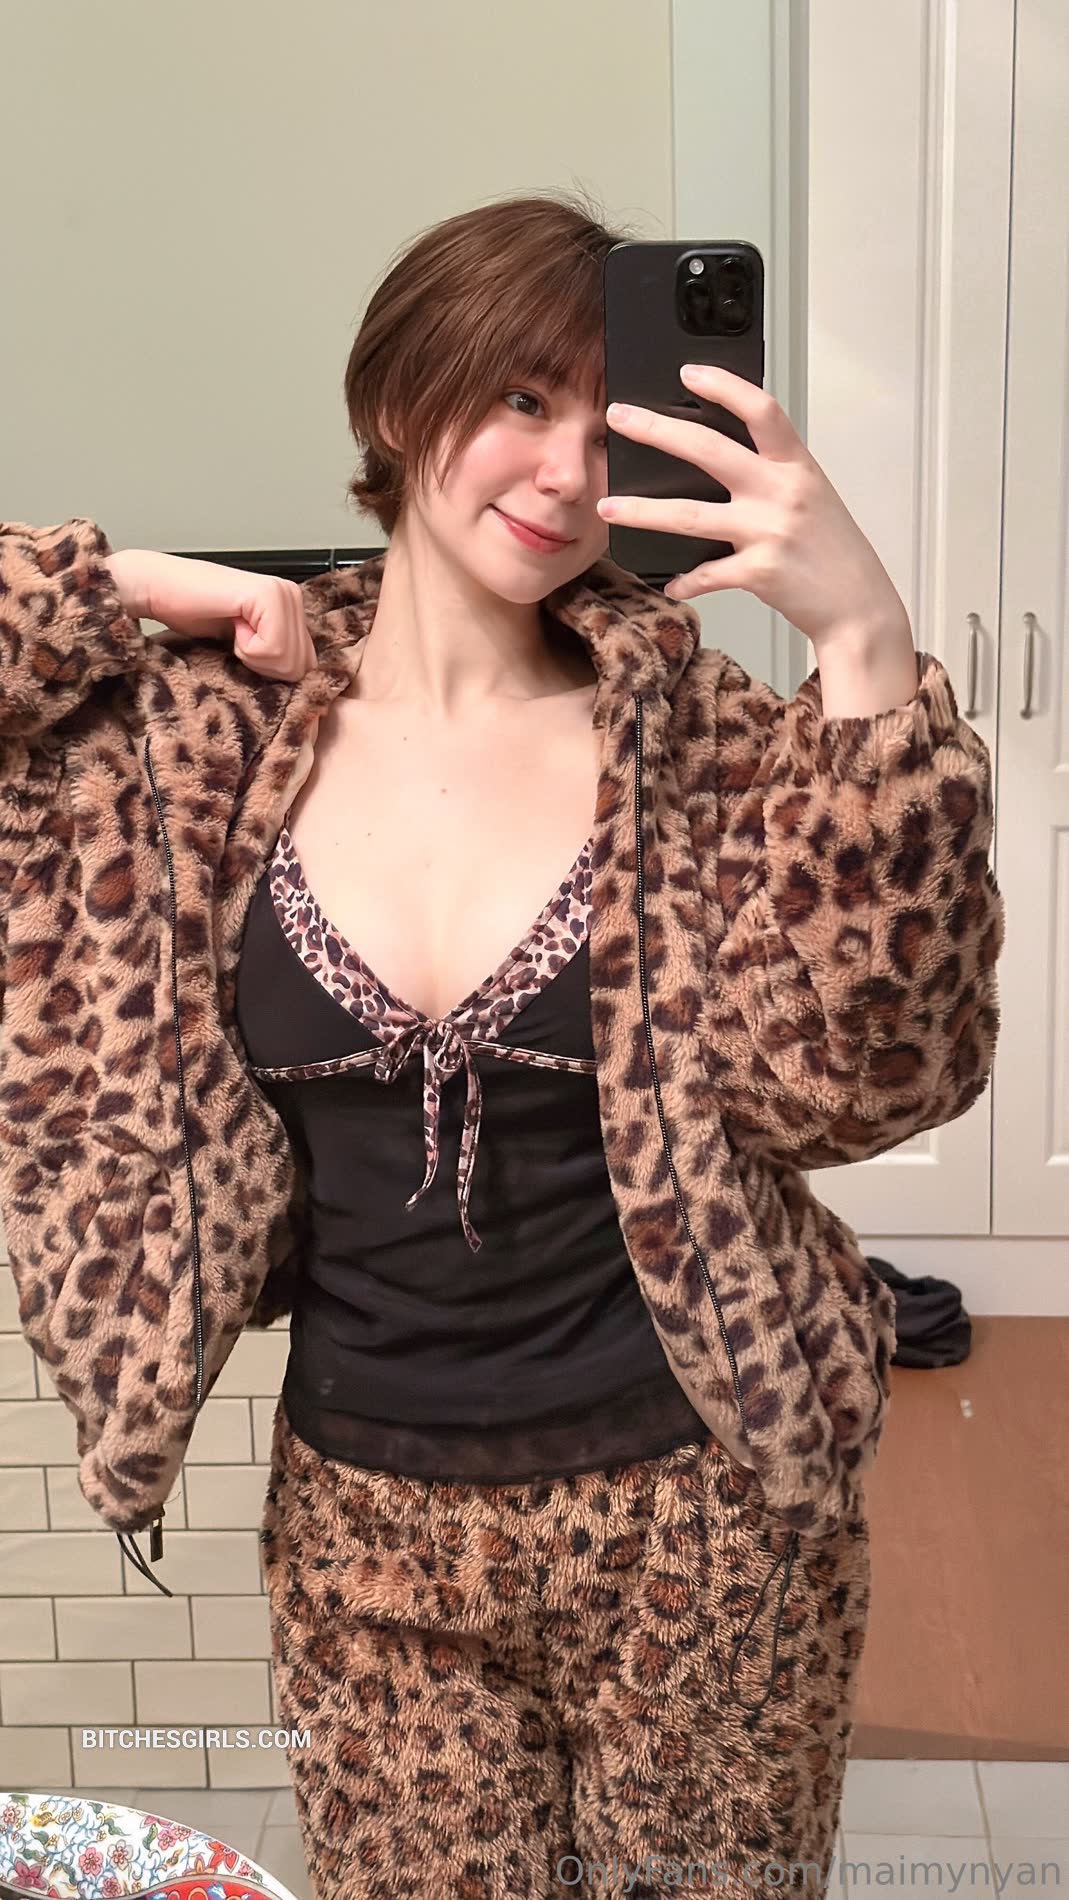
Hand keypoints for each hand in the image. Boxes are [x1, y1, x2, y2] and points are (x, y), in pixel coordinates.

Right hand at [108, 550, 316, 681]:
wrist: (158, 591)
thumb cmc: (193, 616)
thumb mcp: (246, 647)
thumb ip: (275, 660)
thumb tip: (300, 690)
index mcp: (293, 608)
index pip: (307, 667)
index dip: (272, 674)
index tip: (242, 650)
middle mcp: (294, 596)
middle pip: (301, 667)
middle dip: (263, 667)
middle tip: (234, 639)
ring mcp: (283, 593)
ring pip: (289, 662)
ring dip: (252, 657)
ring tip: (232, 631)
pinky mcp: (268, 595)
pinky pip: (273, 649)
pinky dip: (246, 648)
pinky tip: (231, 626)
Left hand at [597, 363, 908, 649]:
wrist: (859, 606)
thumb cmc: (833, 550)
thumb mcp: (811, 496)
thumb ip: (773, 472)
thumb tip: (719, 455)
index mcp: (797, 465)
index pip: (760, 410)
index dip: (724, 386)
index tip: (688, 372)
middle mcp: (781, 492)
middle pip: (708, 450)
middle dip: (657, 430)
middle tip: (619, 417)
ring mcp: (768, 532)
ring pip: (689, 515)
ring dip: (642, 511)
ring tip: (608, 507)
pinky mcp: (760, 572)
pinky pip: (707, 574)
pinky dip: (685, 581)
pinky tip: (671, 583)